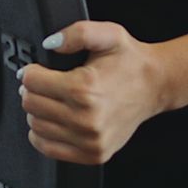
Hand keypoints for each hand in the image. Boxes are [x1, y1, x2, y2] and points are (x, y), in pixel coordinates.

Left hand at [17, 21, 168, 164]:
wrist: (156, 86)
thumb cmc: (130, 61)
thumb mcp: (108, 33)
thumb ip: (76, 33)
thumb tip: (50, 43)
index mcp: (85, 88)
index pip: (30, 82)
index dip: (31, 71)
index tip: (38, 69)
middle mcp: (87, 118)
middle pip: (30, 104)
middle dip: (32, 90)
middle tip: (46, 84)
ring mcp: (90, 140)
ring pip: (36, 126)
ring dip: (38, 112)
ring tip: (54, 100)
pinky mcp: (93, 154)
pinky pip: (48, 148)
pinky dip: (44, 134)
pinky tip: (55, 120)